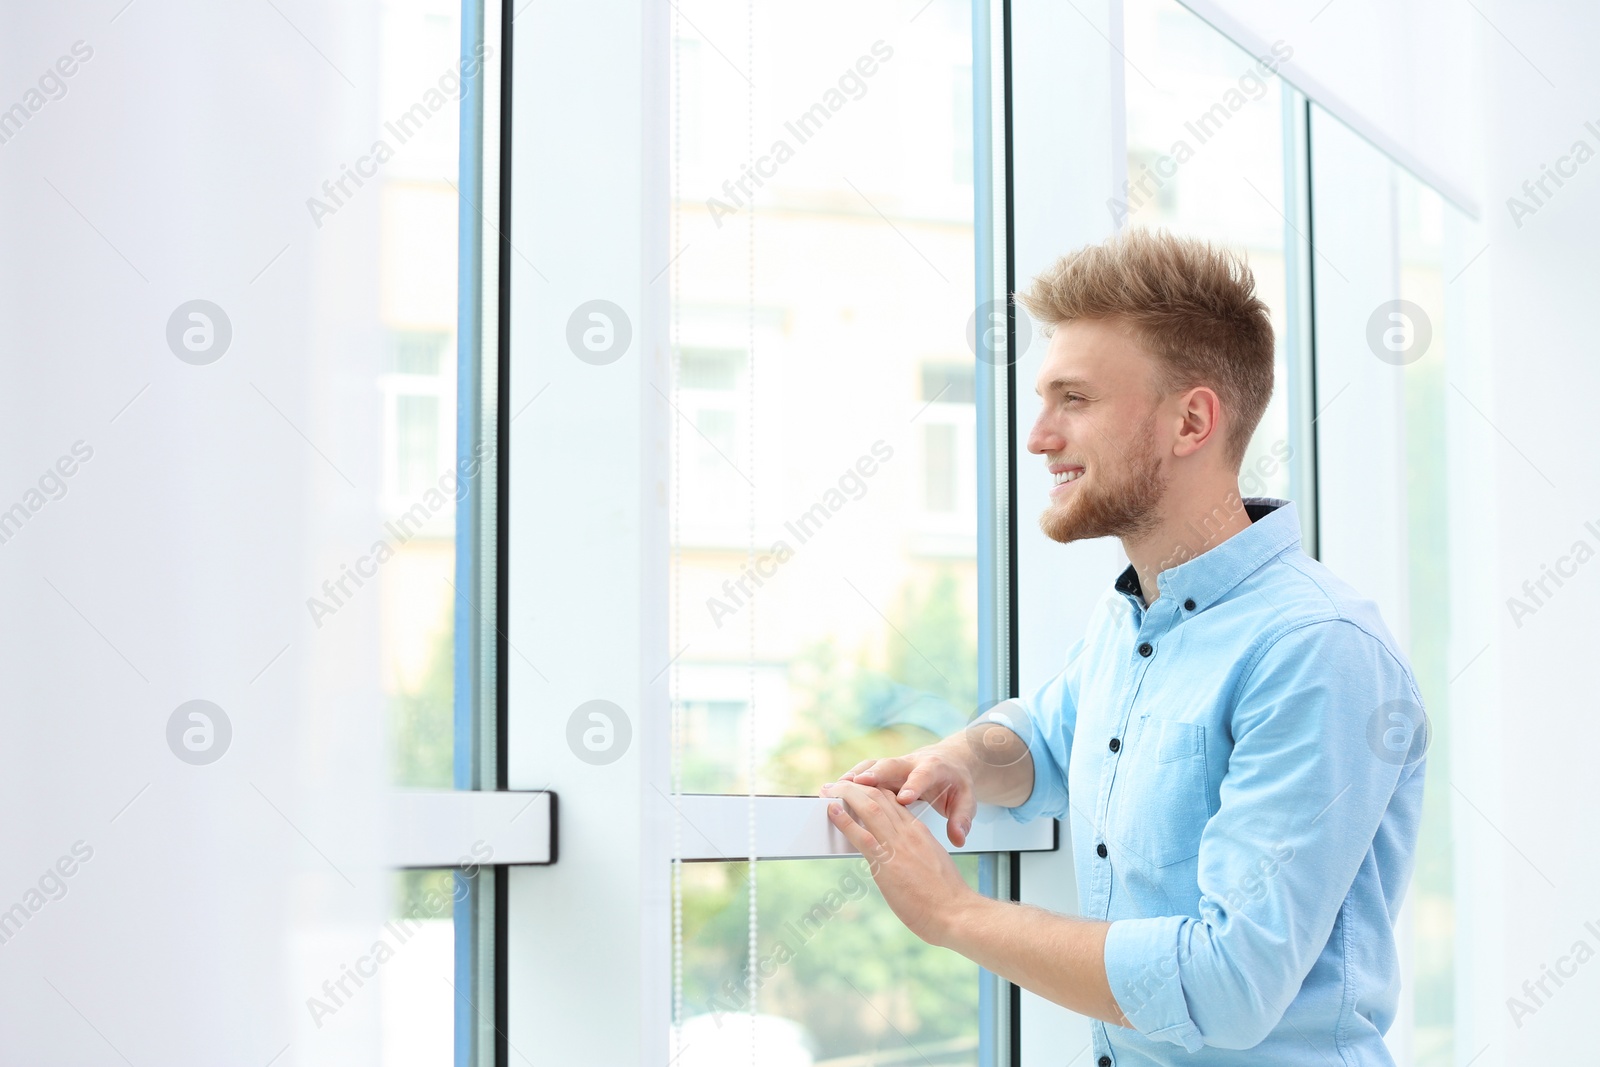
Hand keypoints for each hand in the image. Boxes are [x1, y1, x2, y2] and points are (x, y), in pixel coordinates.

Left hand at [819, 780, 978, 945]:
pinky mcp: (887, 864)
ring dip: (845, 795)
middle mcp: (908, 833)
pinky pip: (861, 835)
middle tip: (837, 785)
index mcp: (920, 832)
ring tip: (828, 790)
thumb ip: (916, 854)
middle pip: (879, 796)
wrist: (958, 913)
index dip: (872, 790)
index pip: (893, 800)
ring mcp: (898, 846)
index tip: (858, 789)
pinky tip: (831, 811)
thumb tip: (902, 858)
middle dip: (855, 787)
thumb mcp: (932, 864)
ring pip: (869, 807)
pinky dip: (843, 821)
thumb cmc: (947, 896)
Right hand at [838, 748, 977, 845]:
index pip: (924, 776)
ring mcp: (897, 765)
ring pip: (875, 766)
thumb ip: (962, 818)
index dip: (913, 785)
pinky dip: (853, 778)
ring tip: (839, 786)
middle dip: (876, 773)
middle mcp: (913, 763)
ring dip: (857, 775)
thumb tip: (959, 837)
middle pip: (893, 765)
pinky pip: (866, 772)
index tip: (904, 798)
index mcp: (934, 769)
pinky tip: (838, 789)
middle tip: (858, 783)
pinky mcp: (886, 771)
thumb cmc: (956, 784)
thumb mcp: (966, 800)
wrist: (949, 762)